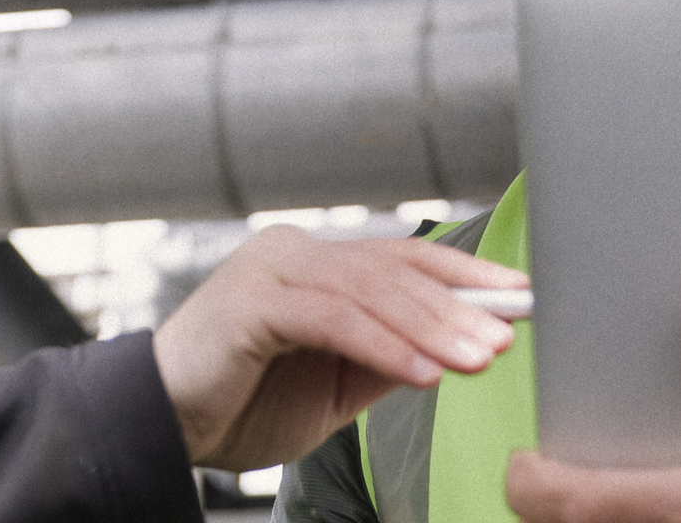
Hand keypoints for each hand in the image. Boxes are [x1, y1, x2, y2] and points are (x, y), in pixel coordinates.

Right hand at [153, 225, 527, 469]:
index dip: (465, 279)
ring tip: (478, 358)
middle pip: (394, 271)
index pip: (403, 261)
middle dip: (459, 305)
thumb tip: (455, 345)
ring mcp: (270, 269)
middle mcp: (293, 254)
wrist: (162, 428)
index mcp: (315, 266)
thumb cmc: (239, 405)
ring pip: (370, 290)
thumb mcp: (334, 385)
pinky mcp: (251, 301)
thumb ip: (384, 357)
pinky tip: (423, 373)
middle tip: (508, 334)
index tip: (519, 300)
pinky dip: (384, 345)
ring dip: (431, 327)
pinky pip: (333, 320)